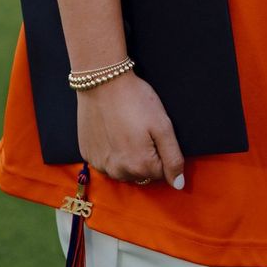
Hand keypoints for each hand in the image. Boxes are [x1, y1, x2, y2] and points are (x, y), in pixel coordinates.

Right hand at [76, 72, 185, 188]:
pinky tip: (111, 131)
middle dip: (145, 157)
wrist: (101, 82)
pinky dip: (110, 151)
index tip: (154, 133)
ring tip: (126, 130)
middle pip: (142, 175)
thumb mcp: (162, 126)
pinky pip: (106, 162)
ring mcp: (101, 165)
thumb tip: (178, 184)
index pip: (162, 174)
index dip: (162, 153)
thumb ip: (173, 158)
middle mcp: (119, 172)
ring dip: (127, 157)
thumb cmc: (135, 100)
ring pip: (123, 170)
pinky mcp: (88, 155)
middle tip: (140, 130)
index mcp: (140, 166)